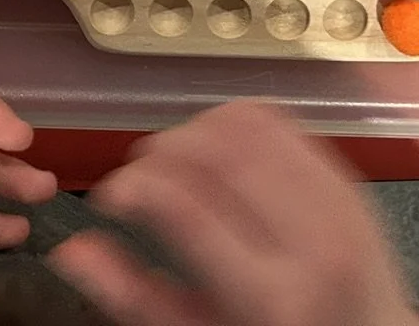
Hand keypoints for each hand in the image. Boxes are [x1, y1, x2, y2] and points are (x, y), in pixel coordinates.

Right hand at [51, 101, 418, 325]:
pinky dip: (234, 121)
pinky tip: (214, 149)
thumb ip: (133, 297)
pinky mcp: (349, 179)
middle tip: (137, 175)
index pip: (187, 210)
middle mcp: (314, 243)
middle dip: (160, 151)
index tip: (109, 194)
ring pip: (249, 126)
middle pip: (218, 154)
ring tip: (172, 162)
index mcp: (272, 297)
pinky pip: (282, 121)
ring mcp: (339, 205)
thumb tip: (70, 250)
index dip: (133, 186)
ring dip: (194, 129)